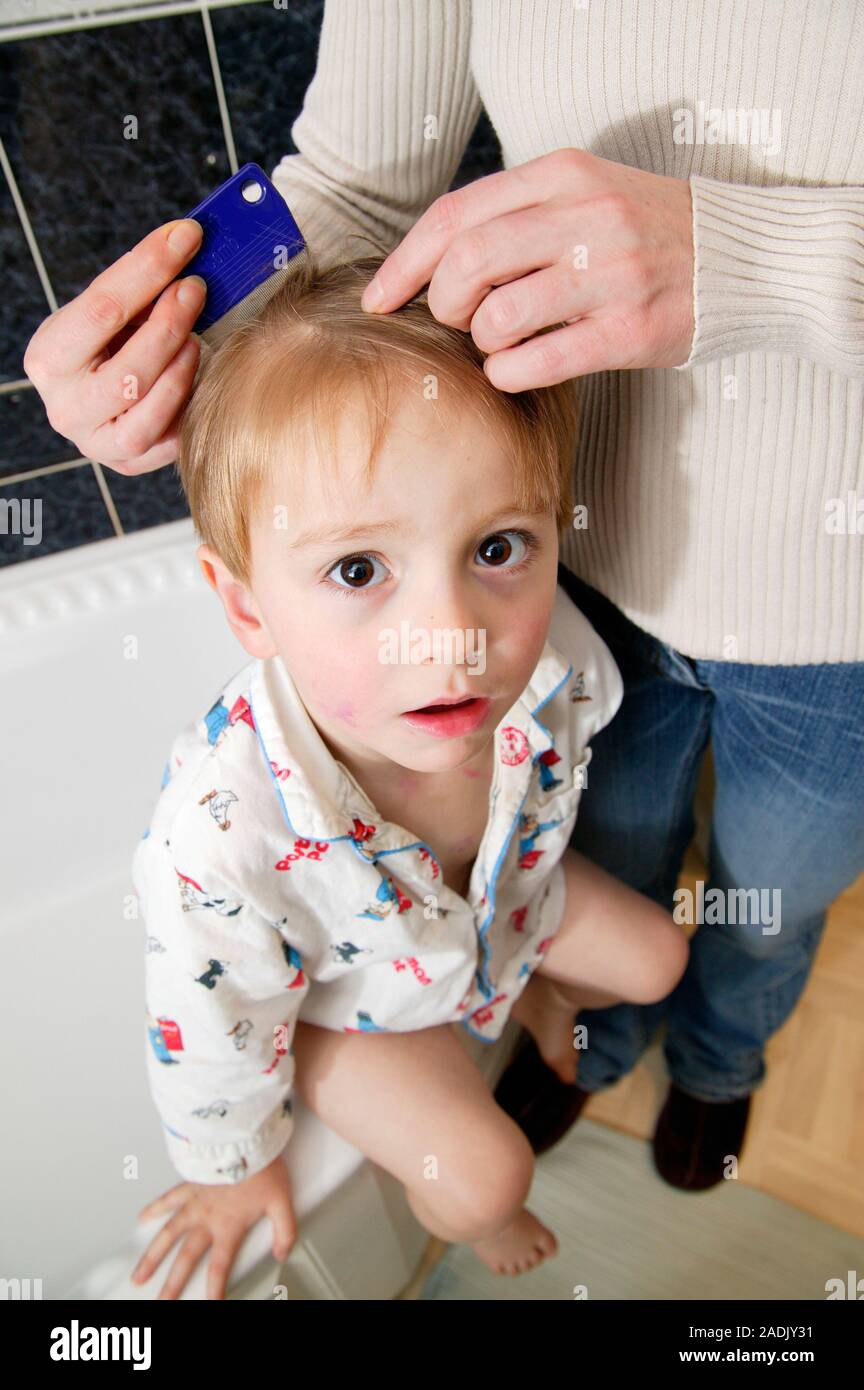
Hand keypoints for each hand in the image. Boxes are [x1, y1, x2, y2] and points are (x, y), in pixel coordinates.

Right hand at [23, 219, 206, 474]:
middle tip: (196, 289)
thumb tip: (189, 243)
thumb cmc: (105, 345)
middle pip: (128, 371)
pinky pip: (169, 441)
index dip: (148, 269)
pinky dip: (188, 405)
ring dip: (182, 370)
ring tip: (195, 339)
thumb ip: (139, 288)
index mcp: (49, 359)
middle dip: (170, 324)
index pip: (102, 309)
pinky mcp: (128, 463)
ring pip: (149, 414)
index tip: (185, 237)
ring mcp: (97, 443)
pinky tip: (196, 376)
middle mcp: (66, 408)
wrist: (92, 396)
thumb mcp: (109, 314)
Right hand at [130, 1153, 296, 1300]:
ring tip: (139, 1274)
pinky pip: (167, 1198)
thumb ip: (285, 1231)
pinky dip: (153, 1208)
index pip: (219, 1267)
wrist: (245, 1138)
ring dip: (152, 1257)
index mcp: (229, 1226)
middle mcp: (207, 1218)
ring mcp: (195, 1201)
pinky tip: (142, 1217)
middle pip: (186, 1259)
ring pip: (167, 1234)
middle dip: (173, 1285)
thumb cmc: (263, 1166)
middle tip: (163, 1302)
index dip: (214, 1290)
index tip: (210, 1305)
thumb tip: (283, 1253)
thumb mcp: (282, 1202)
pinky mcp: (189, 1183)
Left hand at [361, 147, 694, 388]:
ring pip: (498, 317)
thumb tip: (435, 265)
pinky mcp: (628, 331)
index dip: (406, 263)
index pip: (457, 215)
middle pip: (468, 263)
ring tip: (499, 343)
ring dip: (481, 342)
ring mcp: (610, 274)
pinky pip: (538, 361)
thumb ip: (518, 215)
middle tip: (457, 321)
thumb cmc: (648, 234)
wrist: (744, 260)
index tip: (381, 297)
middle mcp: (585, 217)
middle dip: (443, 303)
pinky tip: (517, 369)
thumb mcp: (585, 196)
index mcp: (564, 175)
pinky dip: (509, 373)